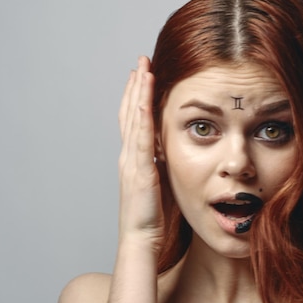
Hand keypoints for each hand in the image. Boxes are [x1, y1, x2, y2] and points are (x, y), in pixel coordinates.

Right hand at [117, 57, 164, 250]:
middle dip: (135, 86)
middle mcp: (128, 156)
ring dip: (138, 92)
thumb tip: (173, 150)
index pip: (133, 120)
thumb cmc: (153, 219)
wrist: (142, 240)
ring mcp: (132, 162)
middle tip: (141, 61)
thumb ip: (163, 165)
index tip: (143, 76)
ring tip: (143, 68)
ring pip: (133, 119)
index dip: (136, 97)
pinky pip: (140, 137)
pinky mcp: (140, 170)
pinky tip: (144, 97)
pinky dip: (141, 115)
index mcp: (134, 159)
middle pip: (129, 113)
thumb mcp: (160, 185)